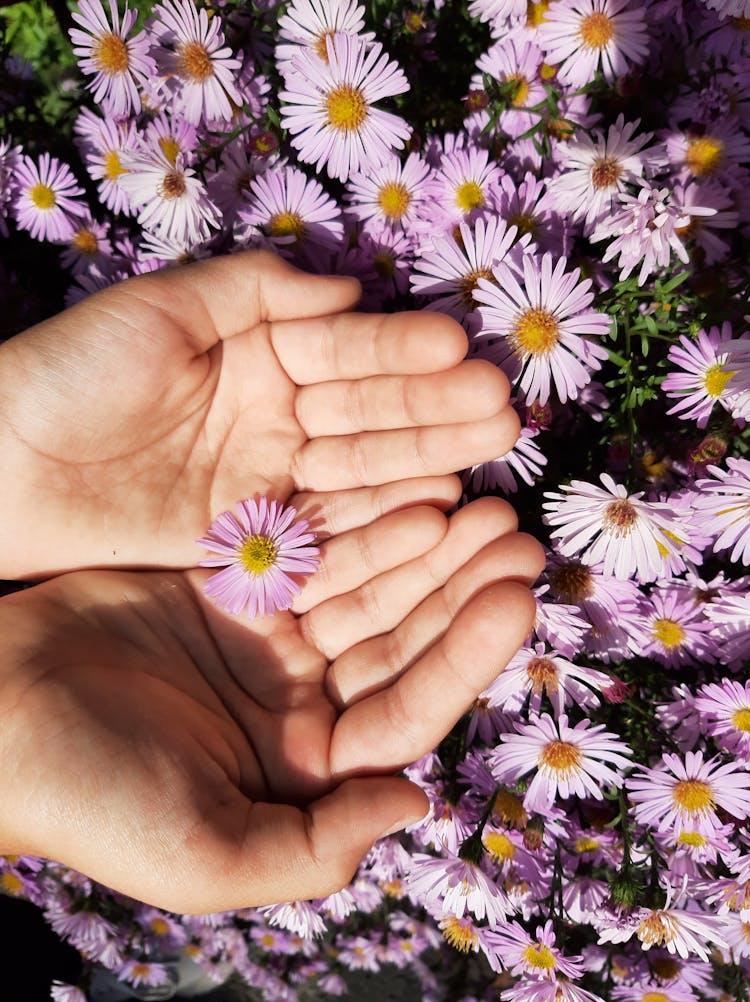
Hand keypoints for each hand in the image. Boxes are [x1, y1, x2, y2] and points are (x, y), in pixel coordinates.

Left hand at [0, 250, 519, 576]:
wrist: (2, 470)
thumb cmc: (72, 373)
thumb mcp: (160, 309)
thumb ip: (255, 291)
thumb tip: (349, 289)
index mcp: (260, 356)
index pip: (345, 353)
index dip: (400, 353)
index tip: (462, 352)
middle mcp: (277, 420)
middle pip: (367, 414)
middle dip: (434, 410)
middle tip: (502, 411)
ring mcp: (270, 484)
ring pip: (359, 471)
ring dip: (423, 461)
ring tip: (488, 452)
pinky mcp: (254, 543)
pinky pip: (326, 529)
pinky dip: (377, 520)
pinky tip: (432, 508)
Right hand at [0, 497, 542, 911]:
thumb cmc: (90, 794)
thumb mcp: (205, 851)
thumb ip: (314, 847)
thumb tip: (415, 806)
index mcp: (306, 770)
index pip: (408, 708)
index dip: (466, 655)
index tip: (517, 597)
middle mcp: (298, 700)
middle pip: (398, 636)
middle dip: (458, 586)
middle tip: (513, 530)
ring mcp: (267, 637)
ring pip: (361, 584)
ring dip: (417, 542)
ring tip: (475, 496)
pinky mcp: (231, 583)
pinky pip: (305, 543)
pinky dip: (351, 516)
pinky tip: (399, 482)